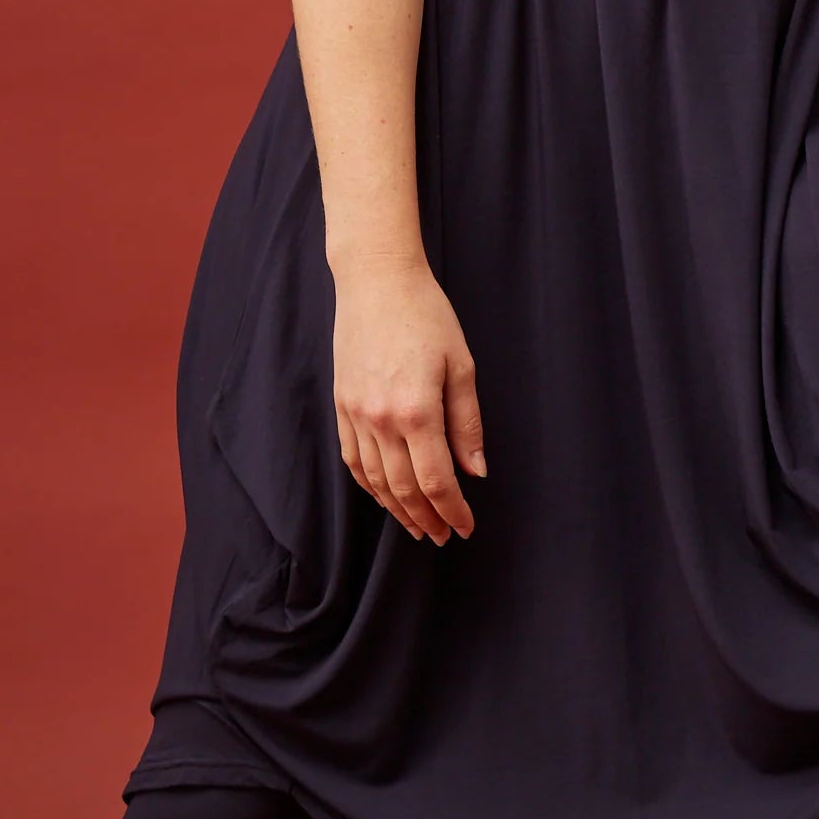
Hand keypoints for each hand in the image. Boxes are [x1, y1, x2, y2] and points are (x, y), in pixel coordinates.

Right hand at [329, 255, 485, 542]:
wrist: (376, 282)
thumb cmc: (427, 316)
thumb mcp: (461, 365)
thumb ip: (467, 423)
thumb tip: (476, 471)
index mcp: (416, 410)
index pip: (435, 480)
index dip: (453, 510)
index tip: (466, 527)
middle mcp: (381, 419)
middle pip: (403, 489)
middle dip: (427, 519)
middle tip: (445, 536)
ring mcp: (356, 414)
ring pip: (375, 481)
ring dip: (397, 510)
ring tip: (419, 526)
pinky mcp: (342, 405)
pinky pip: (353, 459)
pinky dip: (369, 485)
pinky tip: (384, 496)